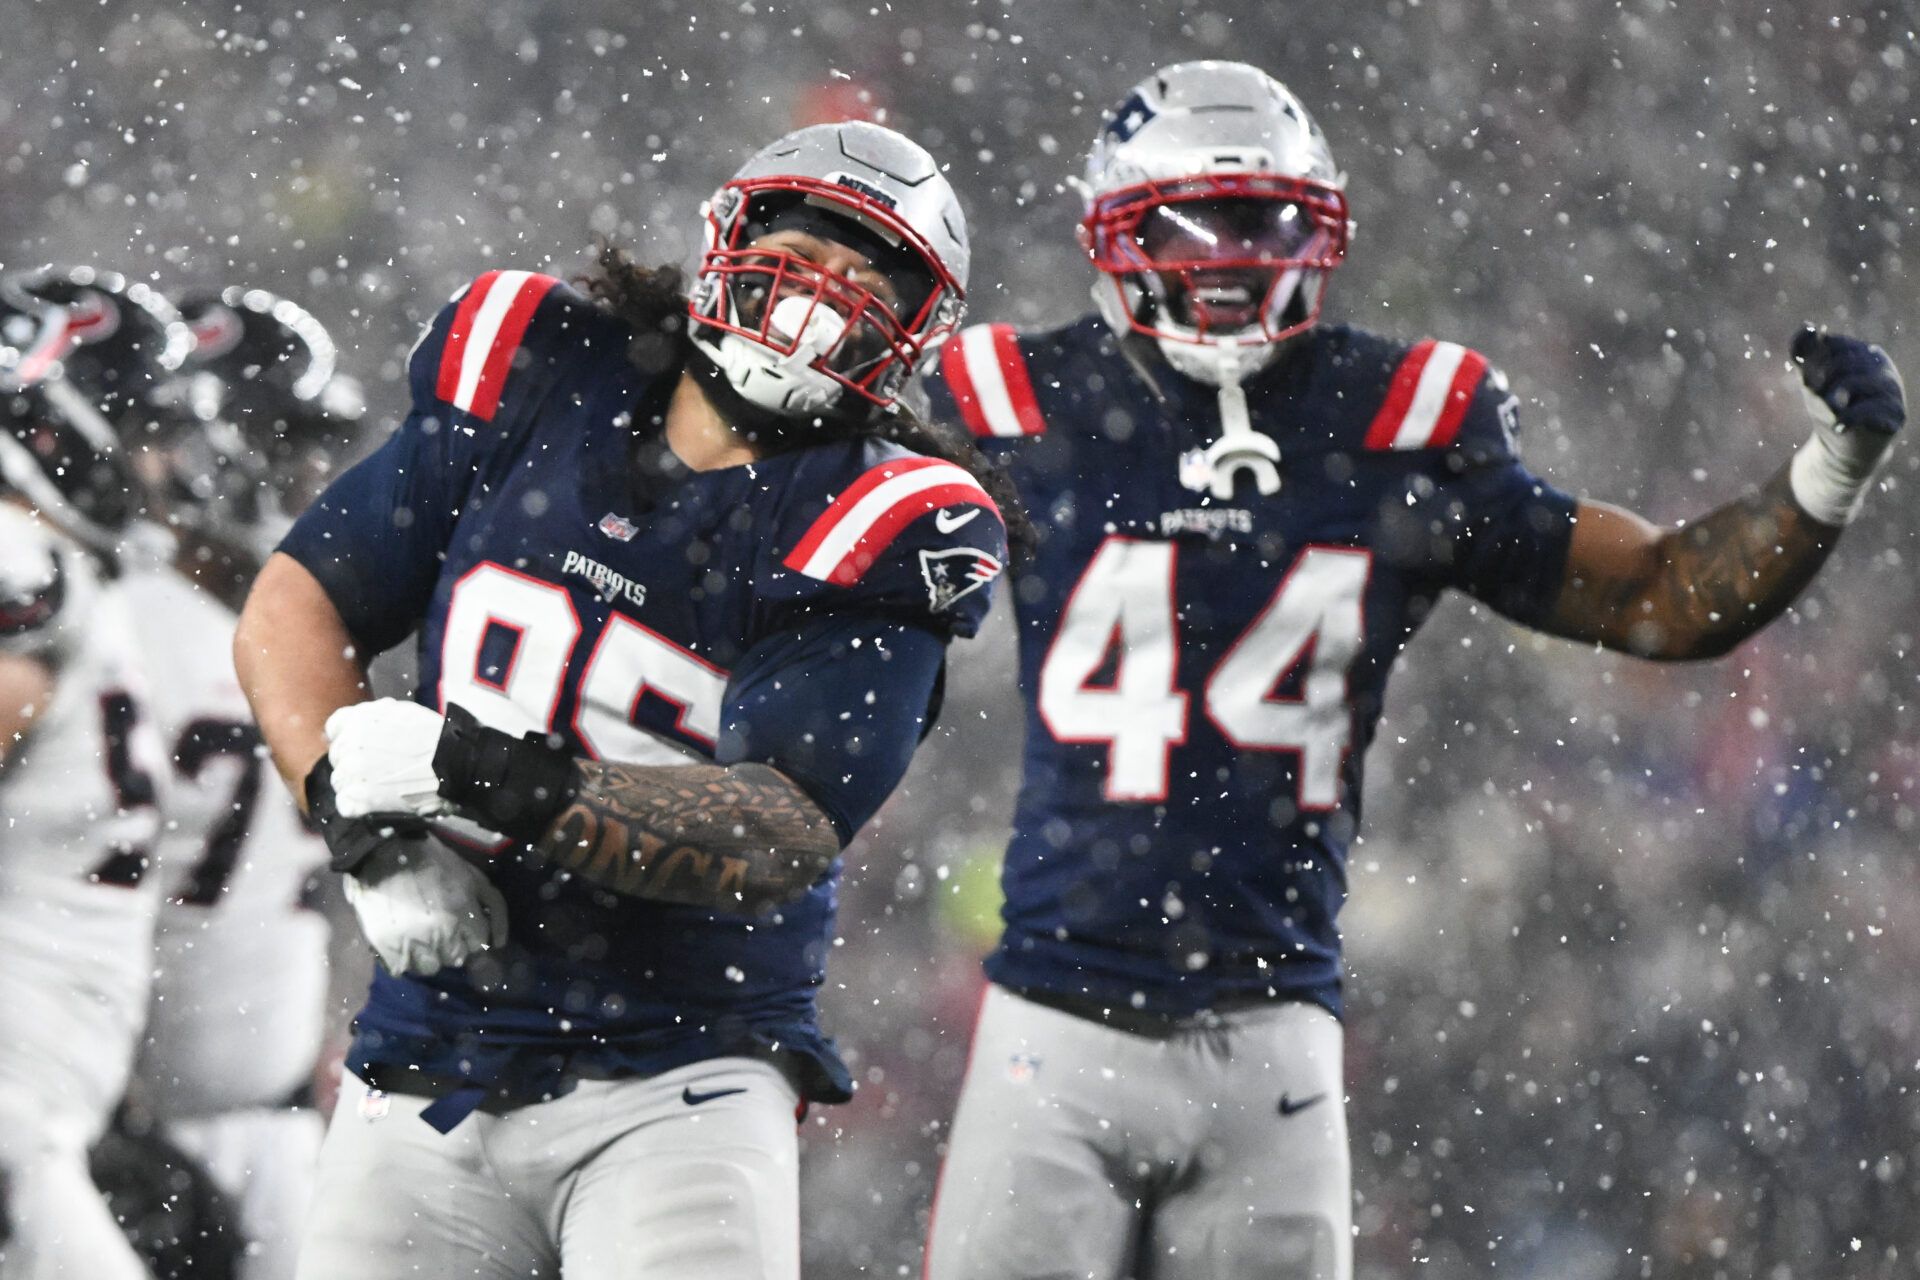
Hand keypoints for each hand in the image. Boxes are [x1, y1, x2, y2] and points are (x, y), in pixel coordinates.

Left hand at [325, 698, 449, 818]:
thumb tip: (365, 718)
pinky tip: (375, 802)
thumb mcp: (404, 712)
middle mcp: (350, 743)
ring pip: (340, 781)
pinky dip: (357, 806)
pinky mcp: (359, 798)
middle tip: (379, 770)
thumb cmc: (435, 738)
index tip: (359, 746)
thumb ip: (377, 715)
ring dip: (356, 785)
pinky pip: (344, 804)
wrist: (453, 764)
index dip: (347, 737)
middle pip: (337, 756)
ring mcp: (352, 771)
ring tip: (382, 787)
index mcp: (359, 719)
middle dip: (354, 762)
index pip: (336, 727)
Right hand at [340, 829, 509, 976]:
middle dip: (450, 946)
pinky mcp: (386, 948)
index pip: (478, 945)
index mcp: (464, 913)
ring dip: (426, 956)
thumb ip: (494, 909)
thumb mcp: (474, 877)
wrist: (387, 852)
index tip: (459, 924)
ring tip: (417, 936)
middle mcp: (441, 932)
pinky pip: (400, 970)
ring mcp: (412, 942)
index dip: (469, 935)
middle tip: (436, 927)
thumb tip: (499, 943)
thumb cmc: (435, 863)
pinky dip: (401, 960)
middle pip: (454, 959)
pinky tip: (400, 941)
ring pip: (429, 968)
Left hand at [1787, 328, 1904, 524]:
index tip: (1804, 376)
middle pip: (1847, 361)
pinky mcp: (1895, 414)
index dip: (1815, 358)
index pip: (1837, 344)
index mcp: (1864, 354)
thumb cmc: (1828, 410)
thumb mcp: (1812, 382)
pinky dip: (1849, 417)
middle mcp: (1883, 368)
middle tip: (1811, 392)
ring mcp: (1892, 390)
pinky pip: (1871, 409)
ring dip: (1834, 396)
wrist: (1843, 449)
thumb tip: (1805, 327)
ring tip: (1825, 409)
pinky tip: (1837, 426)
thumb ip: (1805, 355)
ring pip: (1859, 382)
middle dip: (1822, 376)